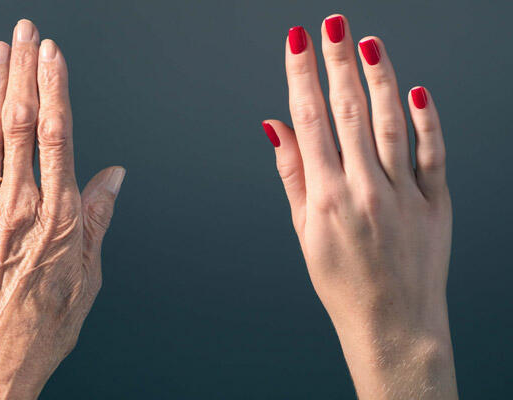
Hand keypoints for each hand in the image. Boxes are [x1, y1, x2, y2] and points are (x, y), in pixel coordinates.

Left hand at [0, 20, 124, 398]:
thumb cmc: (45, 323)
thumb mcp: (89, 274)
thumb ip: (98, 217)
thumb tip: (113, 176)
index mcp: (59, 217)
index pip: (57, 136)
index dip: (54, 89)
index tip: (54, 55)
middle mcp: (20, 206)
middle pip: (21, 124)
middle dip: (24, 72)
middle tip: (28, 33)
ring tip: (0, 51)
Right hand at [262, 15, 456, 398]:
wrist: (393, 326)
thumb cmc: (342, 283)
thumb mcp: (304, 233)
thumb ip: (293, 174)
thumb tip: (276, 127)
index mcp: (326, 198)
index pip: (309, 122)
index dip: (301, 76)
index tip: (296, 42)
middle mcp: (364, 191)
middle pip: (348, 113)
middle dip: (337, 62)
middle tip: (332, 24)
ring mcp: (403, 196)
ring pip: (391, 124)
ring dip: (379, 79)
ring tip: (369, 43)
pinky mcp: (436, 204)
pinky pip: (433, 154)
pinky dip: (428, 121)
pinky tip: (417, 91)